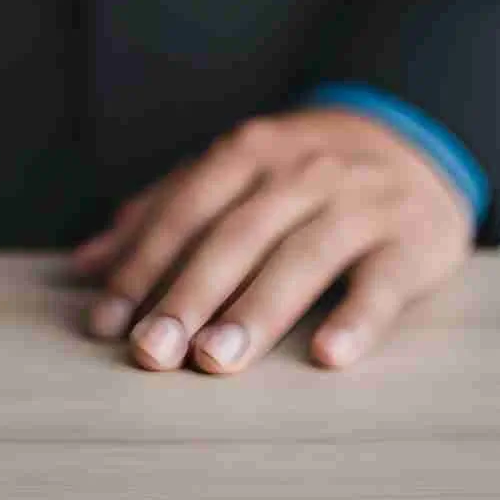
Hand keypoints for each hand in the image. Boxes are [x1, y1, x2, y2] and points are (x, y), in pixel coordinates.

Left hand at [73, 108, 472, 373]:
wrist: (413, 140)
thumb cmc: (304, 170)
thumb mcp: (235, 172)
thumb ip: (163, 212)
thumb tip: (86, 264)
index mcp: (249, 152)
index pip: (186, 210)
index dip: (144, 265)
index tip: (107, 320)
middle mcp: (301, 170)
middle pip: (237, 234)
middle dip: (189, 294)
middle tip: (151, 351)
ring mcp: (359, 202)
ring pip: (303, 255)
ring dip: (257, 309)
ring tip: (216, 359)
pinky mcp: (410, 240)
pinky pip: (382, 281)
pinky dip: (356, 317)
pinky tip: (328, 354)